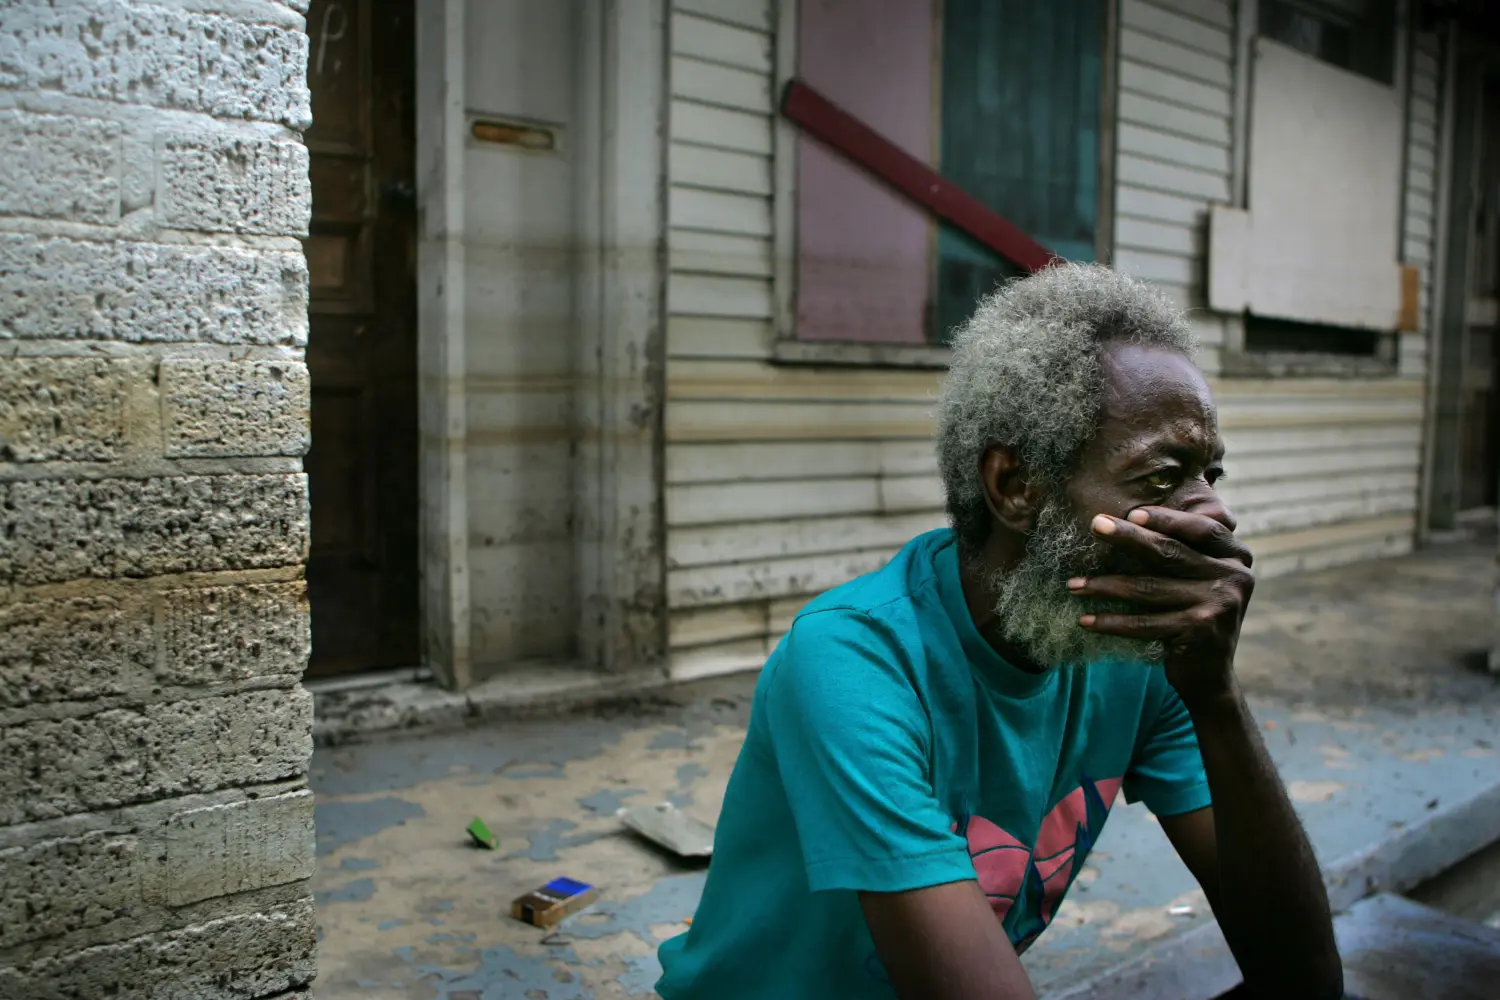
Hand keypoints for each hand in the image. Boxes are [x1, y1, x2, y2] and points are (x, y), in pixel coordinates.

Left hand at [1068, 506, 1254, 706]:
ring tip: (1073, 584)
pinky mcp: (1199, 630)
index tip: (1131, 512)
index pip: (1201, 529)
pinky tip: (1086, 620)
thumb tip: (1128, 519)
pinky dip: (1111, 621)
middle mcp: (1235, 577)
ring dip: (1105, 585)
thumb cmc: (1195, 615)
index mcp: (1236, 557)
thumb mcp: (1201, 579)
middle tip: (1095, 525)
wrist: (1211, 676)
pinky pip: (1144, 622)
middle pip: (1171, 552)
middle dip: (1128, 537)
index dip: (1167, 519)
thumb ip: (1185, 551)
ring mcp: (1219, 605)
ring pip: (1149, 588)